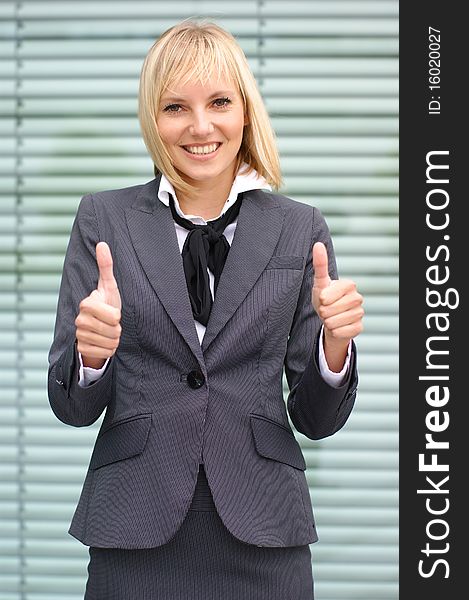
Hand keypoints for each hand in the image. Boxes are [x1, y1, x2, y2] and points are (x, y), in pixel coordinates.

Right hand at [75, 242, 121, 368]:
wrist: (98, 327)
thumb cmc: (107, 304)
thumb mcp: (109, 286)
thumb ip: (106, 266)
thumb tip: (102, 243)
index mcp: (86, 304)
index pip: (114, 316)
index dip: (118, 316)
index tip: (112, 312)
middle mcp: (79, 320)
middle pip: (113, 331)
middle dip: (117, 329)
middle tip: (111, 324)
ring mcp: (79, 335)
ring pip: (110, 343)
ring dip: (114, 340)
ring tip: (108, 332)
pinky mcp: (81, 349)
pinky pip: (104, 353)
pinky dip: (108, 350)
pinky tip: (103, 342)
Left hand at [312, 242, 363, 369]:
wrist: (329, 318)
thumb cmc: (324, 298)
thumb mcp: (319, 282)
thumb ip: (320, 264)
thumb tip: (318, 244)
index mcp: (349, 285)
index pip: (328, 295)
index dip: (322, 299)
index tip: (323, 298)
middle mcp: (358, 298)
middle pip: (331, 309)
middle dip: (323, 311)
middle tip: (325, 309)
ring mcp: (360, 313)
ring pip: (335, 322)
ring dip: (327, 322)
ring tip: (330, 317)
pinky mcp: (359, 327)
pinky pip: (341, 332)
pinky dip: (334, 331)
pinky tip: (337, 326)